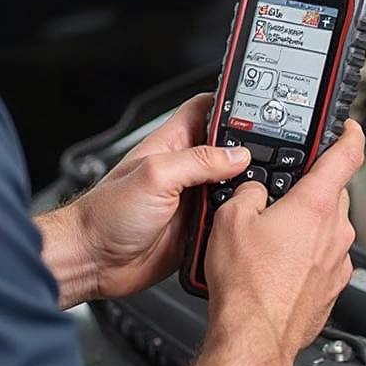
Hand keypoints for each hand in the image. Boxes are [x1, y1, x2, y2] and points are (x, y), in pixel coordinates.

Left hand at [57, 93, 250, 302]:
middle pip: (227, 150)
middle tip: (272, 157)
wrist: (93, 261)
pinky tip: (245, 224)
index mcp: (171, 144)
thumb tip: (237, 154)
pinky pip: (226, 221)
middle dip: (249, 152)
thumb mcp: (155, 176)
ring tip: (260, 193)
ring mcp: (190, 199)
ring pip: (231, 187)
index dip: (231, 104)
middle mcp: (183, 169)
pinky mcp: (195, 229)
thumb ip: (198, 161)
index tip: (259, 106)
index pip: (206, 110)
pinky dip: (236, 222)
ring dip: (243, 191)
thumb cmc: (106, 214)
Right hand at [204, 120, 364, 364]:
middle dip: (312, 188)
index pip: (347, 156)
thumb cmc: (246, 282)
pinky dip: (306, 254)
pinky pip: (323, 258)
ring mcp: (337, 262)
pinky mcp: (332, 288)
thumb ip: (248, 191)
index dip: (350, 135)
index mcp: (317, 205)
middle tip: (283, 191)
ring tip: (271, 235)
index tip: (351, 127)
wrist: (254, 334)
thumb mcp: (231, 217)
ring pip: (328, 227)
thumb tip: (253, 190)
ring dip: (307, 224)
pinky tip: (277, 264)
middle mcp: (335, 232)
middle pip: (334, 193)